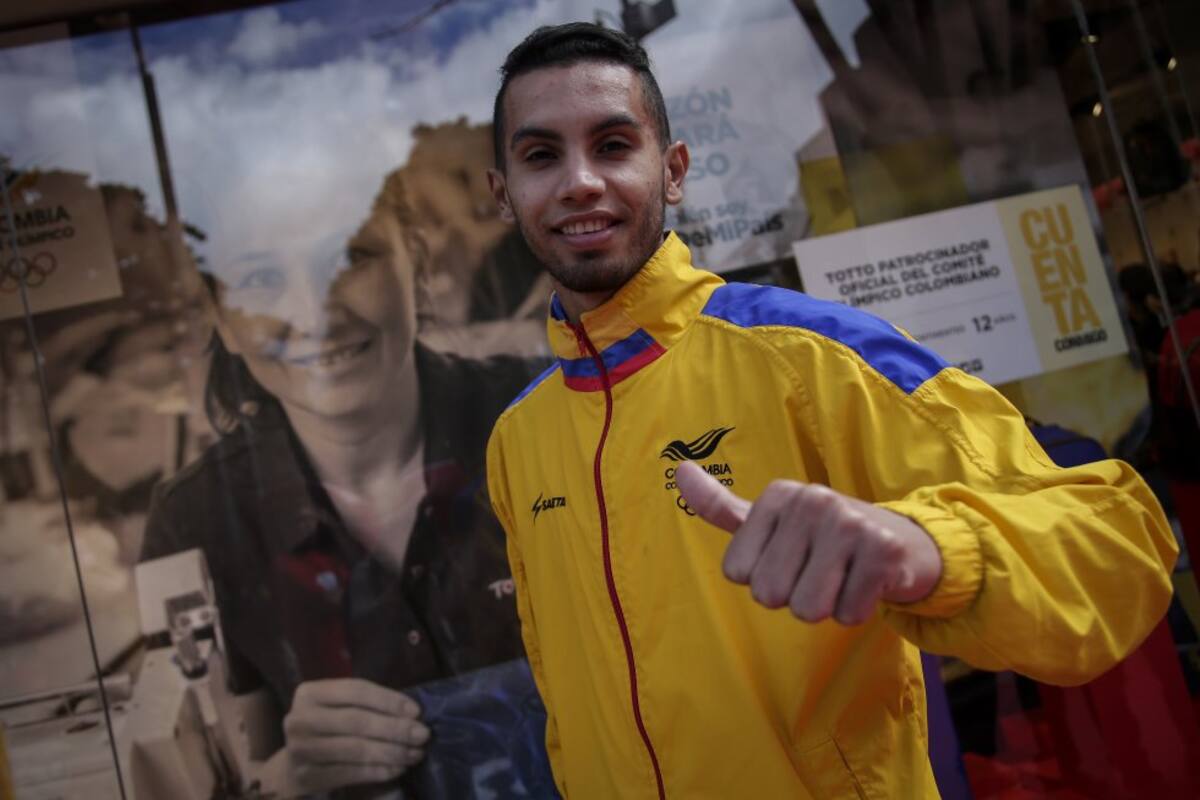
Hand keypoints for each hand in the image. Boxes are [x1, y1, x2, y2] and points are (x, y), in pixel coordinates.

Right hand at [273, 678, 428, 796]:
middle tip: (423, 735)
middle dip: (395, 728)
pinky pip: (349, 773)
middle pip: (357, 721)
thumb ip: (368, 705)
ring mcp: (300, 749)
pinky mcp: (306, 776)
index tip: (416, 711)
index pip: (356, 690)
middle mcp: (300, 719)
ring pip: (355, 749)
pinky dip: (377, 771)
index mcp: (310, 693)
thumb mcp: (340, 708)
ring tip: (415, 753)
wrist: (295, 766)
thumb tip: (412, 714)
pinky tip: (397, 769)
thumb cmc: (328, 729)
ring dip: (391, 752)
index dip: (389, 700)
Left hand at [674, 461, 942, 625]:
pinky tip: (866, 584)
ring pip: (807, 608)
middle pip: (770, 594)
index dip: (763, 579)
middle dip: (793, 597)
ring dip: (825, 606)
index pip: (738, 574)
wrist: (902, 541)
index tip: (791, 558)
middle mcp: (812, 500)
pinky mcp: (884, 551)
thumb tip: (679, 469)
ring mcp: (849, 522)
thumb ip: (721, 506)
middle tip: (818, 572)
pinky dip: (855, 611)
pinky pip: (846, 614)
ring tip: (841, 578)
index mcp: (778, 495)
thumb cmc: (822, 537)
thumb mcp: (769, 520)